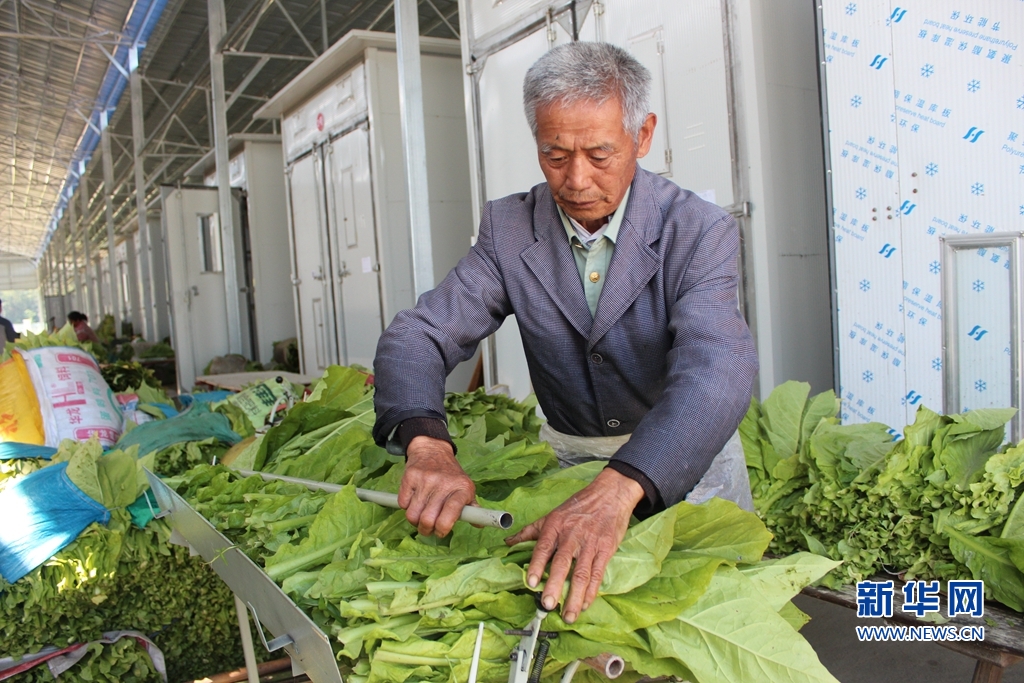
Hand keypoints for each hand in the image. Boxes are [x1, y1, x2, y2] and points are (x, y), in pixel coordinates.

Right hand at [398, 436, 475, 536]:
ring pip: (412, 515)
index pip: (452, 510)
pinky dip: (407, 507)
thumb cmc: (451, 475)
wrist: (433, 450)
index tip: (441, 532)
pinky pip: (403, 504)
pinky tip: (414, 501)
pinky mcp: (410, 477)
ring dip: (415, 521)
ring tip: (421, 516)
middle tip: (429, 528)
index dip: (444, 527)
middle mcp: (443, 483)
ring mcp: (425, 480)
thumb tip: (479, 524)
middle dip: (426, 530)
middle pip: (428, 519)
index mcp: (461, 488)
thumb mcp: (466, 487)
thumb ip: (471, 507)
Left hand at [504, 467, 643, 622]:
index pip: (543, 548)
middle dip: (554, 585)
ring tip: (569, 615)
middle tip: (548, 605)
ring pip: (581, 573)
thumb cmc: (578, 505)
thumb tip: (508, 542)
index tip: (530, 582)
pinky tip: (586, 603)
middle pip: (562, 563)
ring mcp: (590, 544)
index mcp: (555, 526)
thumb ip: (530, 531)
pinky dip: (592, 590)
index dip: (536, 565)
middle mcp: (571, 535)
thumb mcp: (552, 514)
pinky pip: (597, 573)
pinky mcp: (606, 550)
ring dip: (575, 596)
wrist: (610, 495)